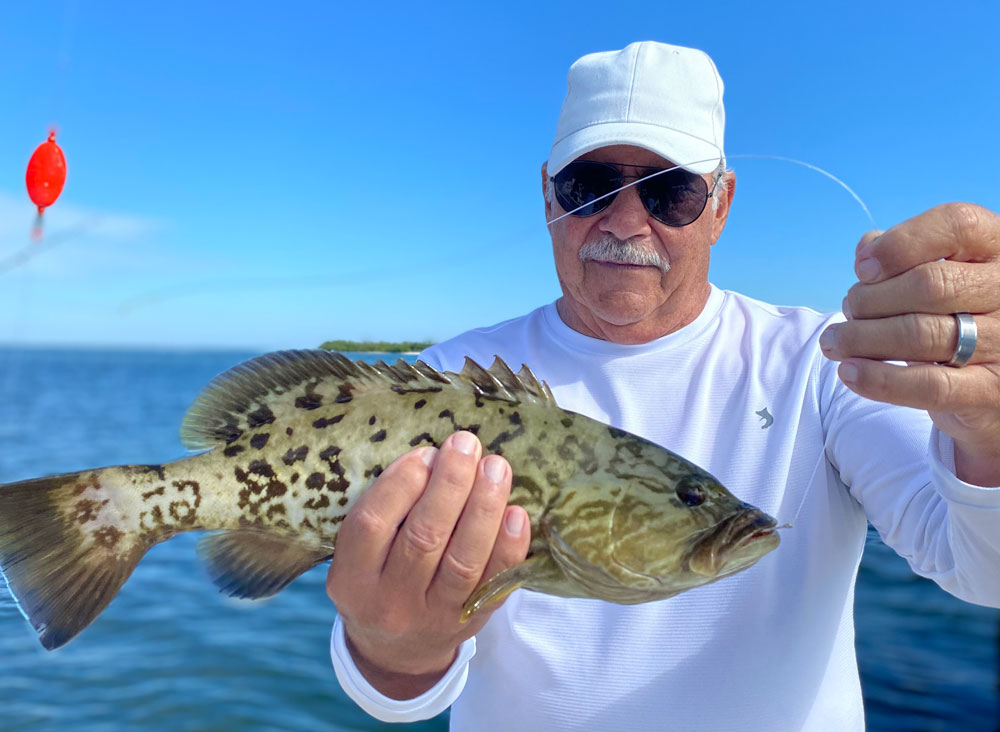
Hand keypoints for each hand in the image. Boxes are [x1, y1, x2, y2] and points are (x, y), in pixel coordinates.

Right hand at [326, 430, 530, 698]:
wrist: (397, 652)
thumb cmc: (378, 580)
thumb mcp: (359, 555)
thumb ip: (386, 513)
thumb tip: (436, 458)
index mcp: (351, 579)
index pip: (371, 524)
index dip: (401, 483)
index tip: (426, 453)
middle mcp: (390, 602)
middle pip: (424, 537)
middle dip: (450, 484)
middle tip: (466, 445)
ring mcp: (433, 617)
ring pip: (463, 559)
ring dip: (484, 507)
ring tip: (495, 468)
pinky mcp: (470, 622)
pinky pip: (494, 583)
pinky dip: (509, 546)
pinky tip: (516, 513)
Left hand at [819, 203, 999, 484]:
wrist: (989, 382)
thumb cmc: (953, 313)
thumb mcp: (936, 273)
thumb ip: (903, 253)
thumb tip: (868, 247)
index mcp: (999, 246)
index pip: (956, 225)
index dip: (900, 244)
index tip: (862, 269)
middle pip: (931, 284)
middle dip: (872, 298)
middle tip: (848, 310)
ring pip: (922, 334)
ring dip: (862, 338)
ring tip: (834, 342)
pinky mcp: (993, 391)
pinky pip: (929, 385)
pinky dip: (879, 379)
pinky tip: (849, 372)